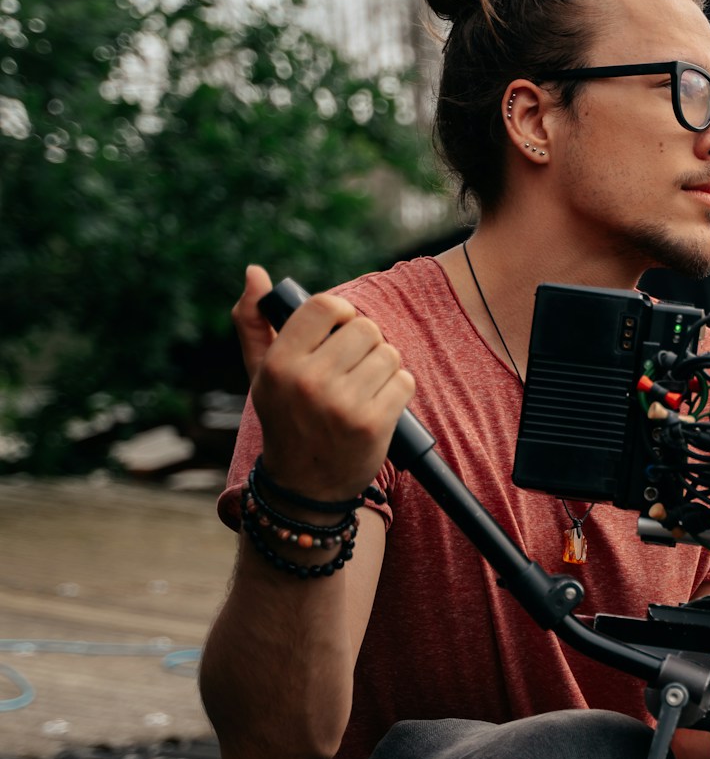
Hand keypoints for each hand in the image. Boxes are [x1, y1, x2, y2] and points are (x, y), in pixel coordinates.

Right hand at [234, 264, 414, 503]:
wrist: (305, 485)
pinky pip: (404, 380)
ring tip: (363, 389)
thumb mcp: (262, 372)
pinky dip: (398, 390)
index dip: (342, 313)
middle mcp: (308, 381)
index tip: (340, 332)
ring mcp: (342, 404)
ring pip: (389, 353)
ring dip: (384, 367)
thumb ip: (256, 322)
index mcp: (280, 363)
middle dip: (366, 343)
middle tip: (352, 368)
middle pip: (365, 327)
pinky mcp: (372, 424)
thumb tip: (256, 273)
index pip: (326, 305)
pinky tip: (378, 406)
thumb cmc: (286, 418)